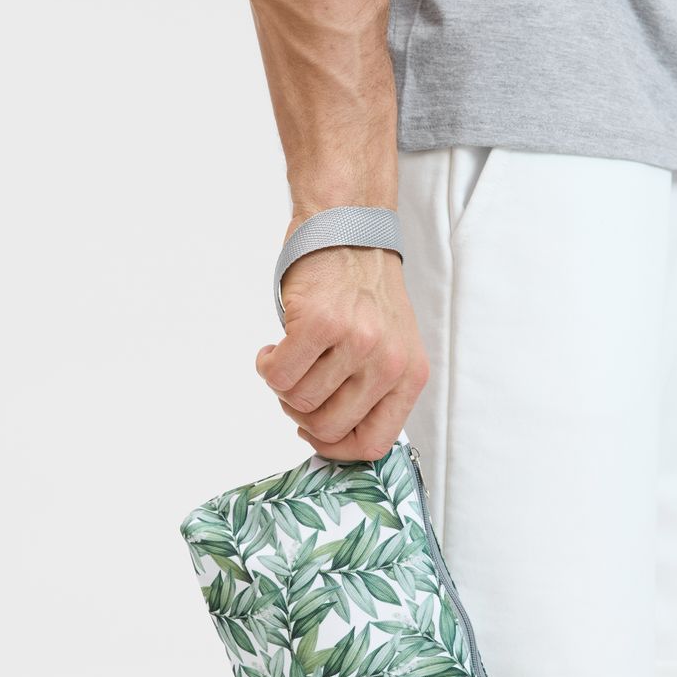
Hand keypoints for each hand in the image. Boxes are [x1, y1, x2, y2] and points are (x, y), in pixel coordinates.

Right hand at [256, 228, 428, 461]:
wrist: (347, 228)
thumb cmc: (363, 294)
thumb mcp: (389, 349)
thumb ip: (372, 394)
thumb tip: (335, 440)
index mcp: (409, 377)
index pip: (373, 445)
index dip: (335, 448)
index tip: (315, 431)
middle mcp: (388, 363)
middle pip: (329, 427)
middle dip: (301, 414)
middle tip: (297, 386)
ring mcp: (356, 343)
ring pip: (300, 402)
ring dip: (283, 386)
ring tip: (290, 358)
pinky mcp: (320, 324)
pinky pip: (278, 375)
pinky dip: (268, 366)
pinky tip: (275, 347)